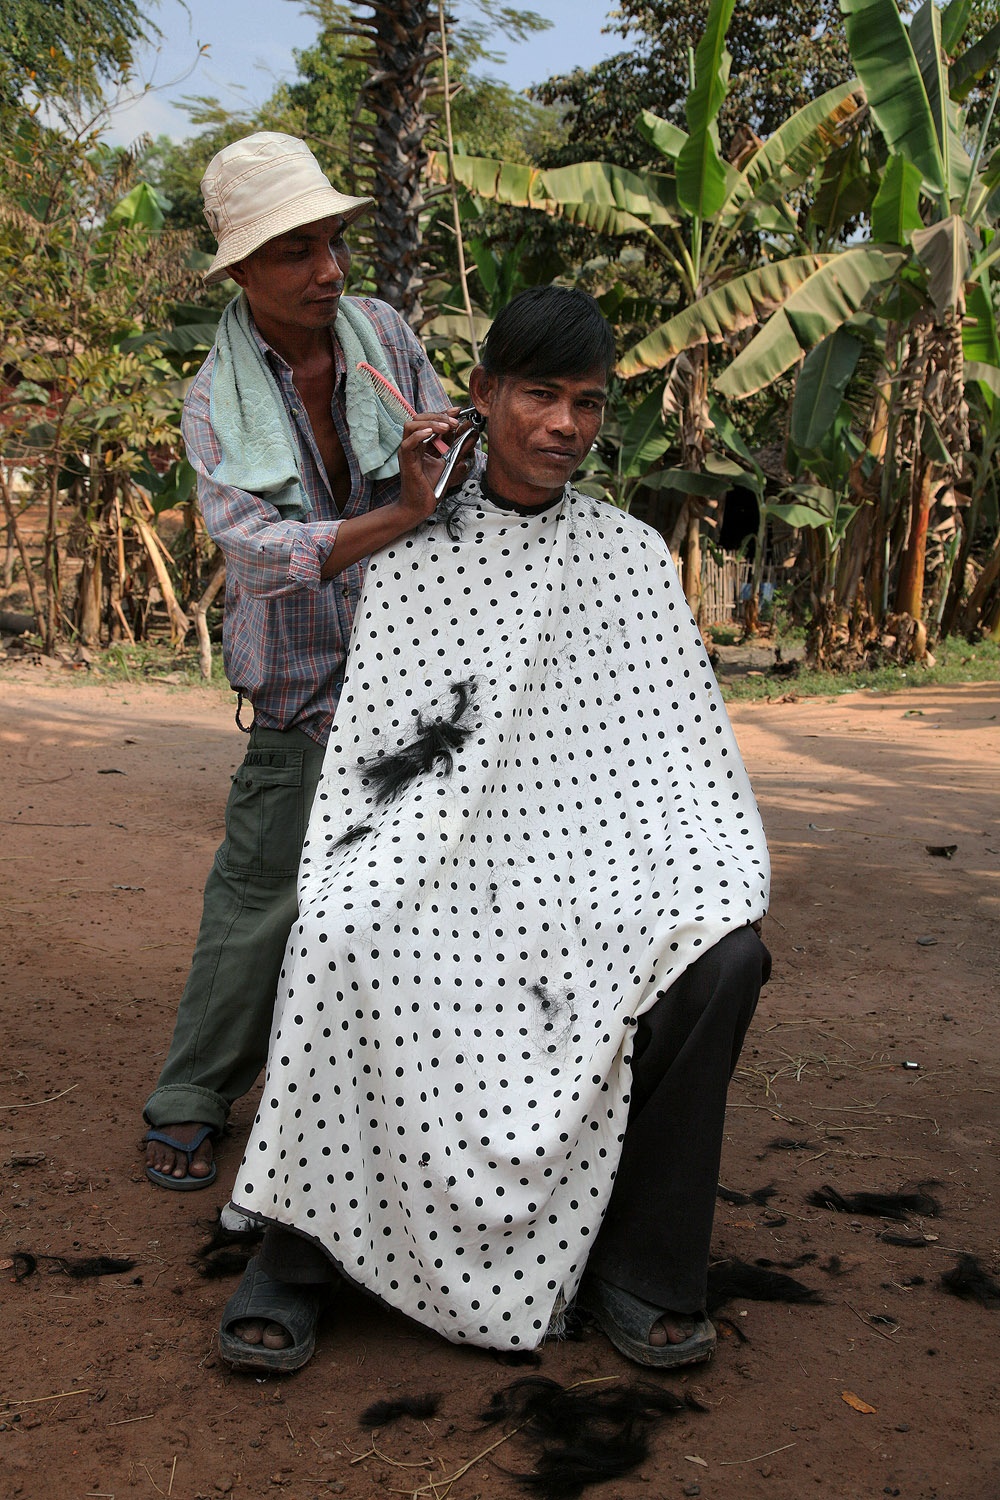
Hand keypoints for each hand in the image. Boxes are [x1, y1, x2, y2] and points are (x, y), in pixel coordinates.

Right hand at [396, 407, 474, 523]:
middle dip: (438, 416)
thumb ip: (458, 449)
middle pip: (419, 418)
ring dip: (430, 423)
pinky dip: (419, 435)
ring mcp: (408, 452)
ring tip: (446, 427)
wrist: (421, 506)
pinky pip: (408, 443)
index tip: (458, 410)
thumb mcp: (449, 463)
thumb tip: (472, 435)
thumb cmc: (431, 487)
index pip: (429, 420)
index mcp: (421, 443)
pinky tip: (431, 434)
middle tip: (455, 421)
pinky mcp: (406, 461)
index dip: (442, 412)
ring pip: (411, 425)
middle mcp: (413, 444)